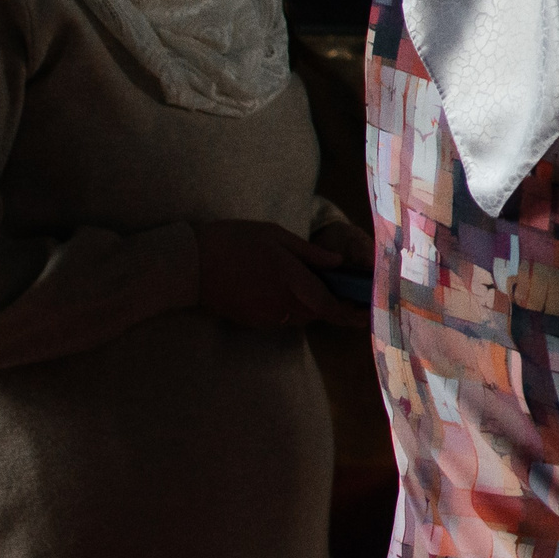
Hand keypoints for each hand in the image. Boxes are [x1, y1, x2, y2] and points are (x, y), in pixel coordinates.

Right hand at [194, 220, 363, 331]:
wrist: (189, 264)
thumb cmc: (234, 242)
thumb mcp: (276, 236)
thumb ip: (310, 253)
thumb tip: (338, 263)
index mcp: (293, 282)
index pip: (331, 307)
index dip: (353, 314)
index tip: (368, 313)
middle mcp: (282, 306)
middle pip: (317, 312)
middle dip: (331, 303)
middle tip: (341, 286)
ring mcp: (265, 317)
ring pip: (299, 316)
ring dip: (309, 304)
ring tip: (307, 281)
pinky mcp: (251, 321)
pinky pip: (280, 317)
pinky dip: (288, 306)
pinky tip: (279, 286)